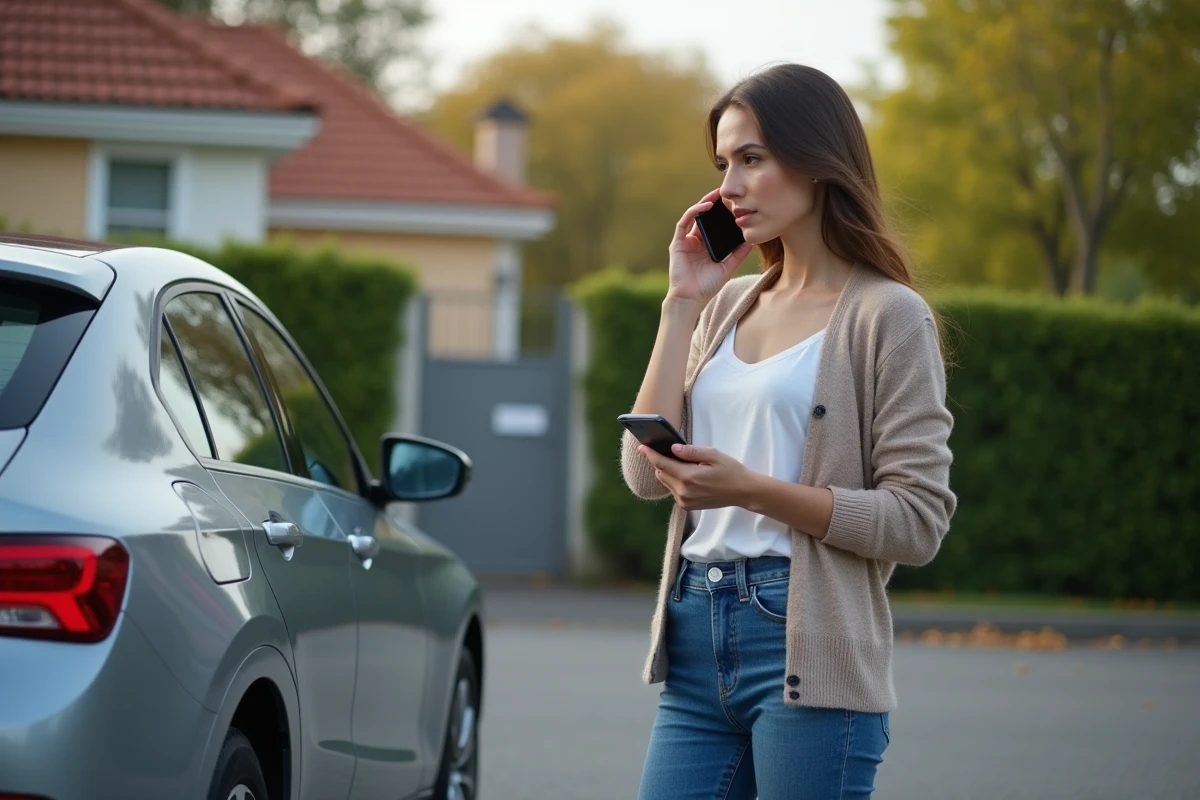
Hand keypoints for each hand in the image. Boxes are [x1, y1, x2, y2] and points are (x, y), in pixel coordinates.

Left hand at [638, 443, 754, 510]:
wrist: (742, 491)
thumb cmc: (730, 470)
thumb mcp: (713, 455)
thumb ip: (691, 452)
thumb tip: (673, 448)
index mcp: (689, 477)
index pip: (662, 464)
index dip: (650, 454)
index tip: (641, 447)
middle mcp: (683, 492)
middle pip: (661, 473)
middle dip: (661, 462)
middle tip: (670, 452)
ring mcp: (684, 501)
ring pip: (666, 482)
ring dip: (668, 472)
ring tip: (684, 465)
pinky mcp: (687, 507)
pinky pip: (673, 490)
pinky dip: (675, 481)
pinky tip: (688, 476)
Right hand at [666, 189, 753, 309]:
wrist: (691, 299)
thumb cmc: (707, 286)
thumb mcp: (728, 268)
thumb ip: (738, 254)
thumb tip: (752, 241)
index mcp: (706, 245)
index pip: (714, 224)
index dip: (723, 212)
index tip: (735, 203)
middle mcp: (695, 240)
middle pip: (704, 216)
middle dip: (714, 203)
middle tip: (727, 193)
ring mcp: (685, 241)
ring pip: (694, 215)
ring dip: (705, 203)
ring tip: (717, 194)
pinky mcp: (678, 242)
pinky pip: (684, 222)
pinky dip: (694, 212)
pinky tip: (706, 206)